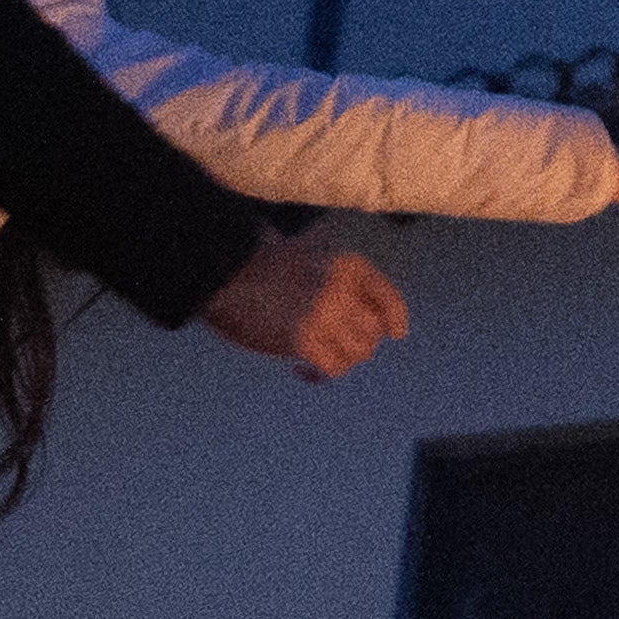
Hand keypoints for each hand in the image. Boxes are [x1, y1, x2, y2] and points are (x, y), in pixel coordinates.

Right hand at [203, 232, 408, 380]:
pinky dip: (321, 373)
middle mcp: (344, 290)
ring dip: (341, 358)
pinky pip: (332, 367)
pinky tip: (303, 369)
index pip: (386, 296)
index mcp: (346, 265)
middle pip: (372, 331)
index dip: (395, 316)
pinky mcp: (305, 341)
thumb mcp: (299, 246)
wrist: (223, 272)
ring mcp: (326, 316)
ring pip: (357, 353)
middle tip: (336, 345)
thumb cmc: (254, 257)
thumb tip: (323, 270)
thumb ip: (319, 259)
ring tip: (320, 356)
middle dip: (358, 342)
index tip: (396, 332)